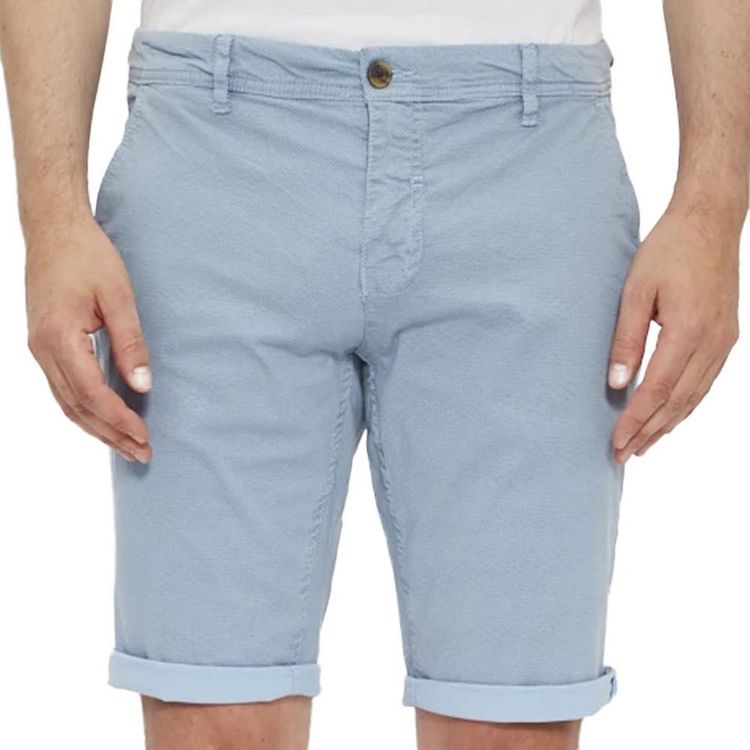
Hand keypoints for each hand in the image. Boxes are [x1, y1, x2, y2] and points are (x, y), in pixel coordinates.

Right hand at [25, 211, 152, 462]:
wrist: (53, 229)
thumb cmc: (87, 256)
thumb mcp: (118, 296)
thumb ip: (130, 343)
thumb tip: (142, 387)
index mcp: (59, 338)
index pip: (91, 394)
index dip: (119, 420)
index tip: (145, 437)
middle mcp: (43, 350)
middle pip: (77, 408)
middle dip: (110, 435)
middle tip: (142, 455)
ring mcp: (40, 349)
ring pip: (67, 403)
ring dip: (97, 428)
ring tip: (127, 446)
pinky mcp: (44, 344)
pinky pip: (64, 388)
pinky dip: (85, 409)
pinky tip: (105, 419)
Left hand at [608, 199, 741, 462]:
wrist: (710, 221)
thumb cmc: (667, 250)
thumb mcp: (635, 291)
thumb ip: (625, 339)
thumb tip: (616, 384)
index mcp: (688, 331)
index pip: (656, 390)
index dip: (634, 420)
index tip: (615, 442)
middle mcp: (713, 342)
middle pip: (677, 402)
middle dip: (649, 431)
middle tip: (624, 454)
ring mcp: (725, 341)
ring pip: (694, 397)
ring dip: (668, 424)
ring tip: (643, 444)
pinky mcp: (727, 337)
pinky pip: (705, 383)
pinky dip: (685, 405)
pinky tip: (669, 416)